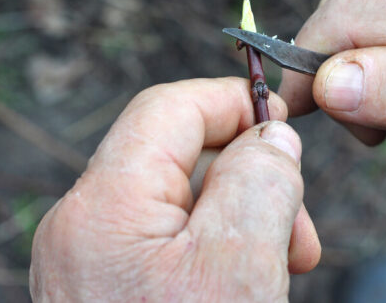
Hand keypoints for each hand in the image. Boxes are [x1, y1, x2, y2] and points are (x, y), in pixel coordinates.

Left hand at [30, 78, 320, 301]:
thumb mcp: (240, 267)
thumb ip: (260, 182)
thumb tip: (273, 137)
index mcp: (104, 207)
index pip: (168, 110)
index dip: (230, 102)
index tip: (281, 117)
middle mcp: (87, 227)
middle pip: (183, 156)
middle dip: (251, 178)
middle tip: (298, 229)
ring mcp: (96, 261)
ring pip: (187, 200)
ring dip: (245, 219)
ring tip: (283, 265)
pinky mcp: (115, 286)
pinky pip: (177, 242)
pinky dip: (222, 250)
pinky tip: (251, 282)